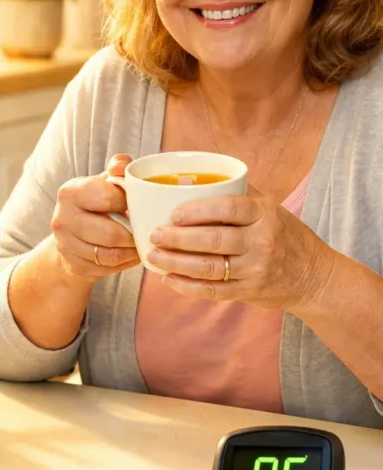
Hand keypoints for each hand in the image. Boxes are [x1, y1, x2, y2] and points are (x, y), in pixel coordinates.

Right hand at [50, 154, 140, 282]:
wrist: (70, 235)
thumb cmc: (94, 203)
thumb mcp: (102, 182)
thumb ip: (117, 169)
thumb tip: (123, 165)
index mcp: (70, 192)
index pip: (107, 197)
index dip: (128, 202)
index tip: (136, 204)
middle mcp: (62, 219)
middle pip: (111, 233)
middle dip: (134, 234)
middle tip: (146, 230)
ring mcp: (65, 245)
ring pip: (111, 255)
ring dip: (132, 251)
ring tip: (142, 243)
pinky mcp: (74, 265)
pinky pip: (108, 268)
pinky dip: (125, 263)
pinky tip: (132, 255)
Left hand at [144, 188, 335, 310]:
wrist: (315, 277)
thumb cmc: (287, 237)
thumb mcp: (273, 209)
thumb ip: (242, 194)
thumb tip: (202, 178)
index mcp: (265, 214)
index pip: (227, 208)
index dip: (197, 211)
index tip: (173, 213)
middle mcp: (261, 241)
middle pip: (212, 239)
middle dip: (177, 238)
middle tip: (154, 234)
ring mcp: (255, 270)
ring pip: (209, 267)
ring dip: (176, 262)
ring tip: (154, 255)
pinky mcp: (249, 292)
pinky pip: (213, 291)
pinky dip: (188, 286)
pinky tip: (169, 279)